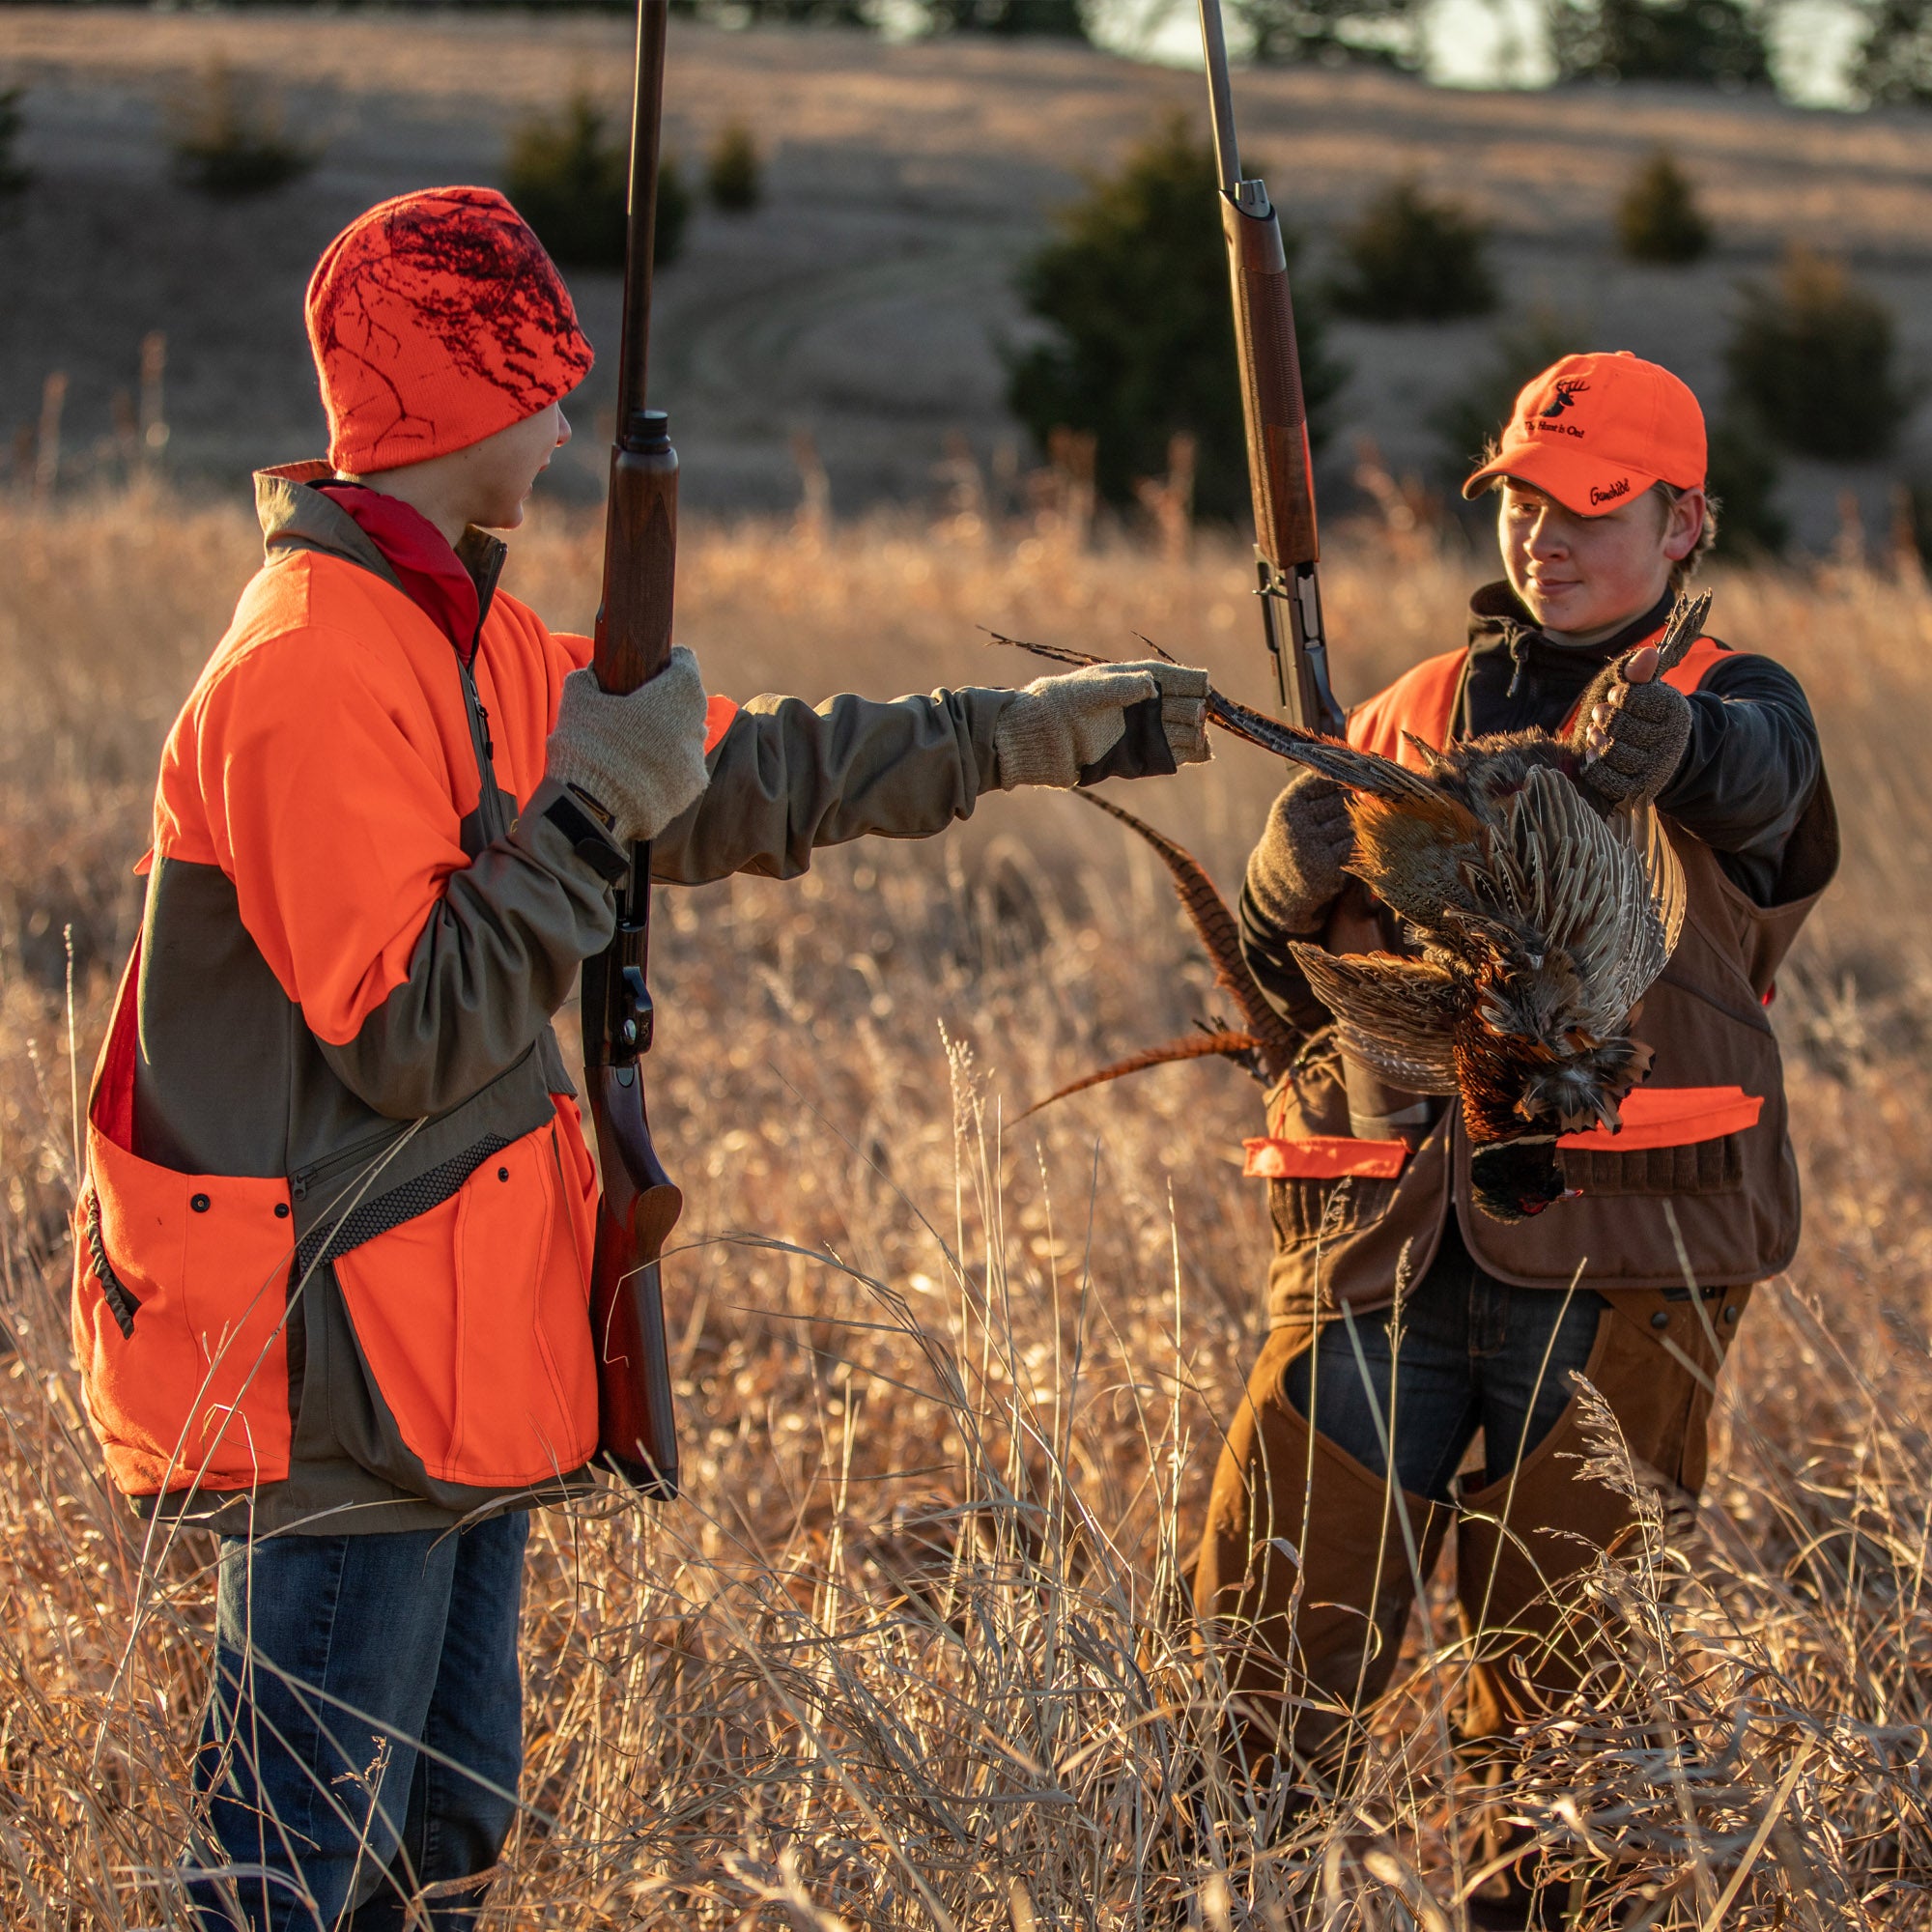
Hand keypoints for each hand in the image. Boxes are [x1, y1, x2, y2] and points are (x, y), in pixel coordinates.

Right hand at [545, 645, 710, 845]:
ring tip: (635, 747)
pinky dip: (665, 770)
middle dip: (667, 703)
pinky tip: (639, 774)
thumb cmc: (587, 744)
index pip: (685, 661)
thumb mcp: (578, 699)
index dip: (668, 661)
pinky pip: (681, 772)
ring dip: (668, 738)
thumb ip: (589, 677)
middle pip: (688, 703)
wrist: (591, 808)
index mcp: (679, 692)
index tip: (651, 668)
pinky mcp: (690, 792)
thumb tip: (593, 672)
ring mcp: (696, 761)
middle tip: (637, 710)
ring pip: (686, 739)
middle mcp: (698, 724)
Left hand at [993, 658, 1209, 790]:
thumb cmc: (1063, 704)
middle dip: (1192, 710)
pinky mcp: (1137, 757)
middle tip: (1197, 715)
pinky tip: (1202, 753)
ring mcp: (1141, 732)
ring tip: (1203, 738)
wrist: (1042, 739)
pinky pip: (1168, 755)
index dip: (1189, 681)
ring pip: (1179, 732)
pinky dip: (1186, 754)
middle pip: (1180, 706)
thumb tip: (1152, 686)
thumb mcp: (1092, 691)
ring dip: (1194, 734)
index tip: (1203, 685)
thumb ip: (1122, 687)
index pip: (1171, 678)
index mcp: (1134, 680)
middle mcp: (1143, 705)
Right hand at [1245, 765, 1354, 936]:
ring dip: (1351, 829)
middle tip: (1331, 823)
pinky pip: (1354, 845)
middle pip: (1344, 802)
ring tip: (1333, 838)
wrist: (1278, 883)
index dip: (1336, 787)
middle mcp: (1298, 824)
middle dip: (1345, 809)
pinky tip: (1339, 851)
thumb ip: (1319, 786)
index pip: (1328, 780)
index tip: (1331, 797)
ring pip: (1352, 823)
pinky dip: (1352, 847)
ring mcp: (1313, 846)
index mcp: (1290, 804)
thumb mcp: (1295, 808)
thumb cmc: (1295, 836)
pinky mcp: (1328, 867)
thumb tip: (1361, 772)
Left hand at [1570, 641, 1692, 808]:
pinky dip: (1594, 766)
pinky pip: (1607, 779)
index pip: (1631, 697)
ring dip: (1596, 741)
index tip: (1617, 695)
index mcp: (1674, 710)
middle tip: (1600, 714)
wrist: (1658, 755)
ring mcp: (1656, 768)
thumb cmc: (1642, 715)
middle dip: (1603, 717)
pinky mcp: (1640, 790)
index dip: (1617, 694)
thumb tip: (1648, 654)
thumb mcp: (1642, 690)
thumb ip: (1639, 673)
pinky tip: (1593, 755)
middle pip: (1618, 725)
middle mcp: (1670, 740)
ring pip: (1612, 752)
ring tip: (1595, 734)